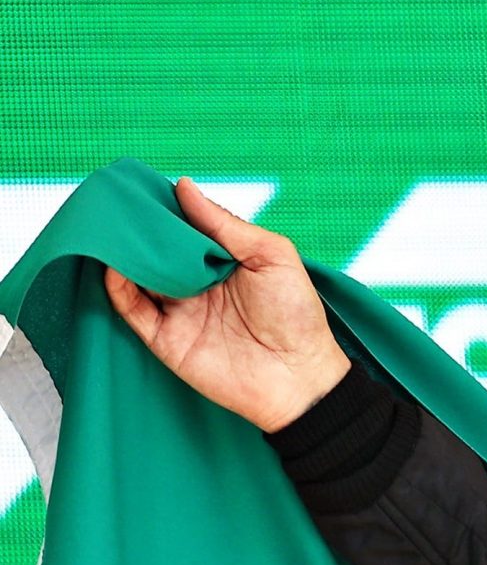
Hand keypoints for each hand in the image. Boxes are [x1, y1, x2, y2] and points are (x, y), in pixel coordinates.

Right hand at [102, 177, 350, 432]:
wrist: (299, 380)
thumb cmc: (297, 317)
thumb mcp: (272, 256)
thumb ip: (227, 224)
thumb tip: (184, 187)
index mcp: (221, 260)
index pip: (181, 227)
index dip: (161, 207)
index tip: (138, 184)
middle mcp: (195, 282)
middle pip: (154, 249)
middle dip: (135, 227)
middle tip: (115, 202)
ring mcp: (178, 309)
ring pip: (136, 274)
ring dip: (121, 252)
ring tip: (108, 228)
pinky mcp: (165, 338)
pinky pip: (131, 308)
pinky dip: (117, 286)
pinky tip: (114, 266)